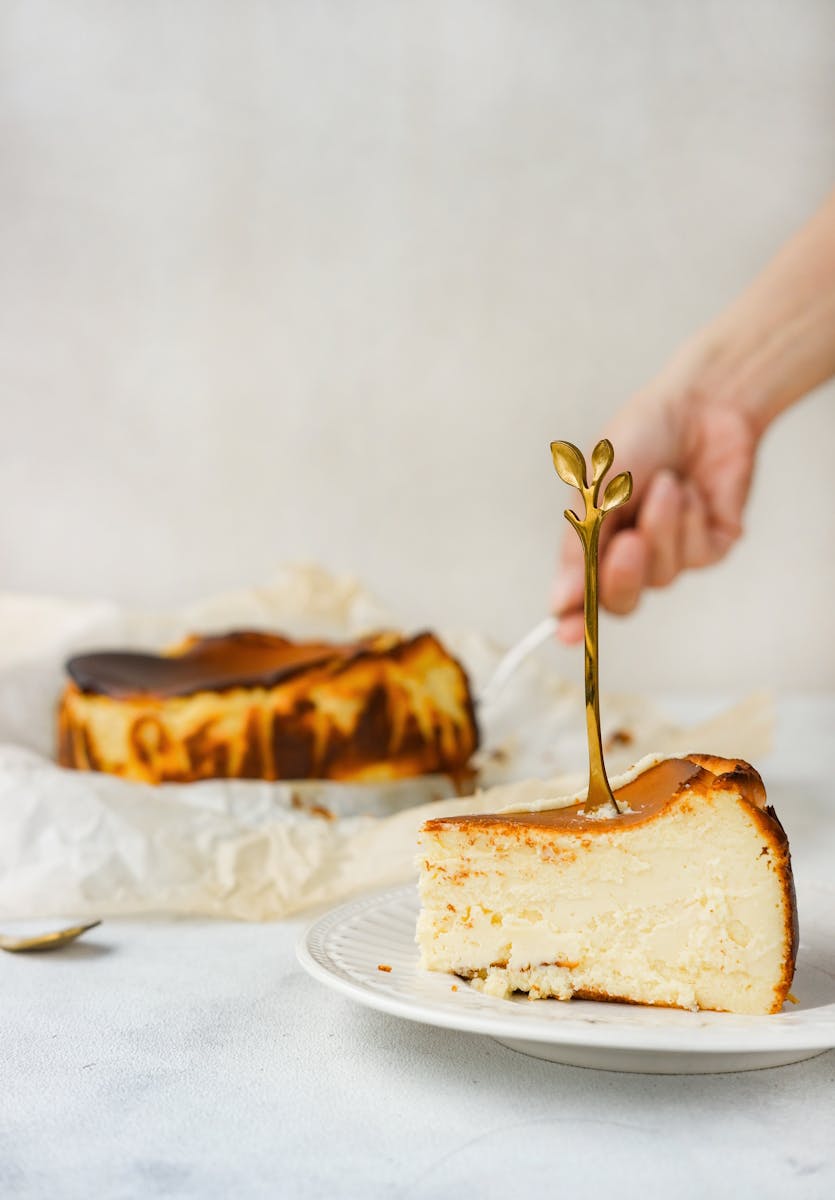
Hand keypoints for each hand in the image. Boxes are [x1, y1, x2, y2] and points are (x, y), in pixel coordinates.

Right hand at [552, 344, 759, 643]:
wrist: (701, 402)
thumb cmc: (641, 435)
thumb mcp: (597, 486)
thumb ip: (580, 544)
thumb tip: (560, 600)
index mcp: (594, 541)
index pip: (581, 595)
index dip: (573, 620)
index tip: (566, 634)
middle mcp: (632, 554)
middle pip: (622, 601)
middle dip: (623, 576)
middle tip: (628, 544)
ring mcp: (672, 553)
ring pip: (663, 575)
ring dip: (662, 526)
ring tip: (668, 482)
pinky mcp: (710, 546)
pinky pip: (696, 556)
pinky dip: (689, 519)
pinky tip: (690, 490)